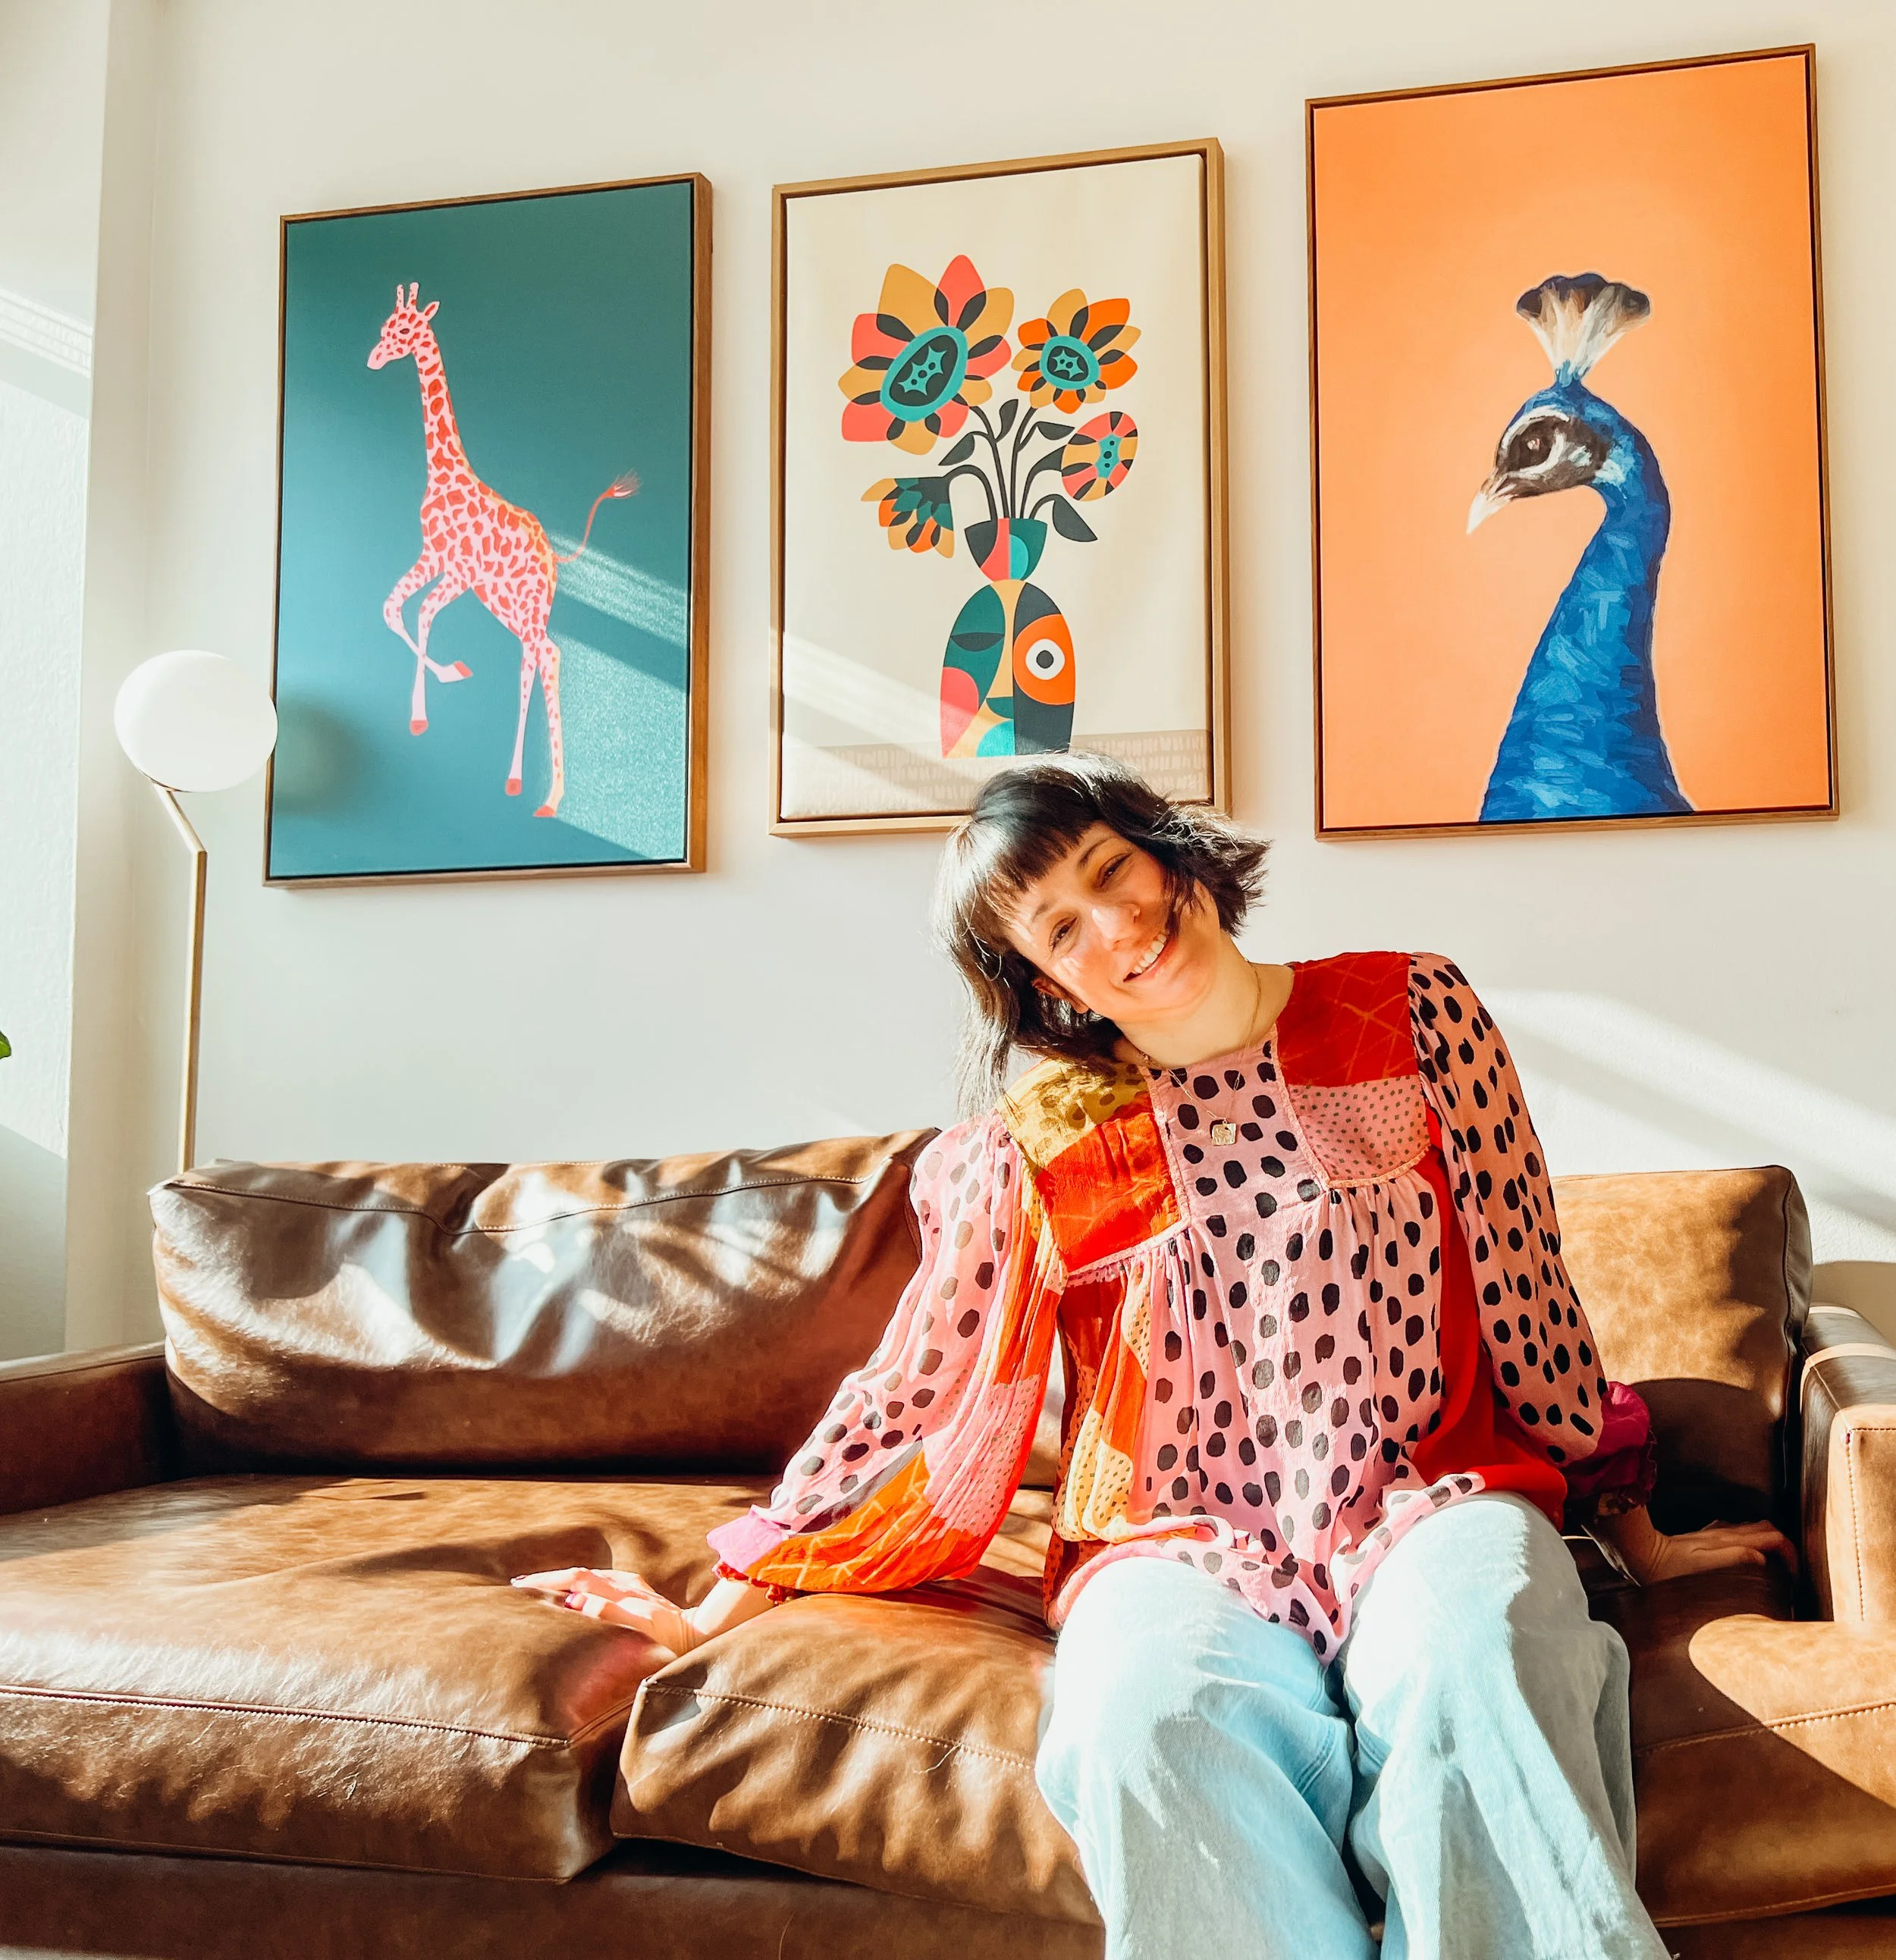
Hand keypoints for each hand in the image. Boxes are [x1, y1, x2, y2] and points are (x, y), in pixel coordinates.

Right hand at [510, 1568, 701, 1654]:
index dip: (548, 1580)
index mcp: (619, 1588)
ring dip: (563, 1581)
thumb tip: (573, 1602)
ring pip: (588, 1578)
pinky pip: (600, 1585)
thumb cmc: (670, 1635)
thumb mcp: (639, 1624)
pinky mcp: (635, 1594)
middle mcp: (623, 1583)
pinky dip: (580, 1587)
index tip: (523, 1585)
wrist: (698, 1634)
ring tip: (540, 1590)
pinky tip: (575, 1594)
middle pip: (578, 1575)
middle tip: (521, 1585)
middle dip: (550, 1579)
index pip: (576, 1578)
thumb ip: (607, 1611)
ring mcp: (630, 1587)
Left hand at [1600, 1506, 1798, 1585]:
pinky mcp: (1705, 1538)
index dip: (1791, 1553)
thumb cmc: (1672, 1569)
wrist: (1642, 1557)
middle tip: (1791, 1571)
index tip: (1795, 1574)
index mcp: (1730, 1540)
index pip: (1773, 1537)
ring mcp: (1715, 1534)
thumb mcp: (1704, 1566)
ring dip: (1769, 1543)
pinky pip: (1737, 1534)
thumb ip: (1734, 1558)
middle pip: (1767, 1529)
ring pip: (1753, 1529)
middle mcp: (1725, 1533)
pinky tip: (1748, 1555)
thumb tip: (1763, 1559)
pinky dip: (1751, 1542)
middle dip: (1785, 1546)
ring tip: (1776, 1566)